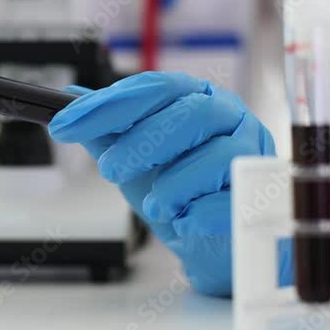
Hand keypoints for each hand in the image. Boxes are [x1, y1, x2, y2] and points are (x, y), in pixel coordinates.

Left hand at [49, 72, 291, 295]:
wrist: (214, 242)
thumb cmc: (181, 190)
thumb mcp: (136, 159)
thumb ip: (108, 130)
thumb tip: (72, 100)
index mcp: (197, 97)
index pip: (154, 87)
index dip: (107, 105)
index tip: (64, 123)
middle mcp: (230, 117)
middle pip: (191, 113)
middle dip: (143, 141)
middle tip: (109, 169)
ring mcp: (253, 154)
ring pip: (219, 154)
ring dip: (175, 183)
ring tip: (156, 205)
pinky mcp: (265, 195)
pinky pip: (237, 199)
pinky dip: (203, 213)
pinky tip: (184, 221)